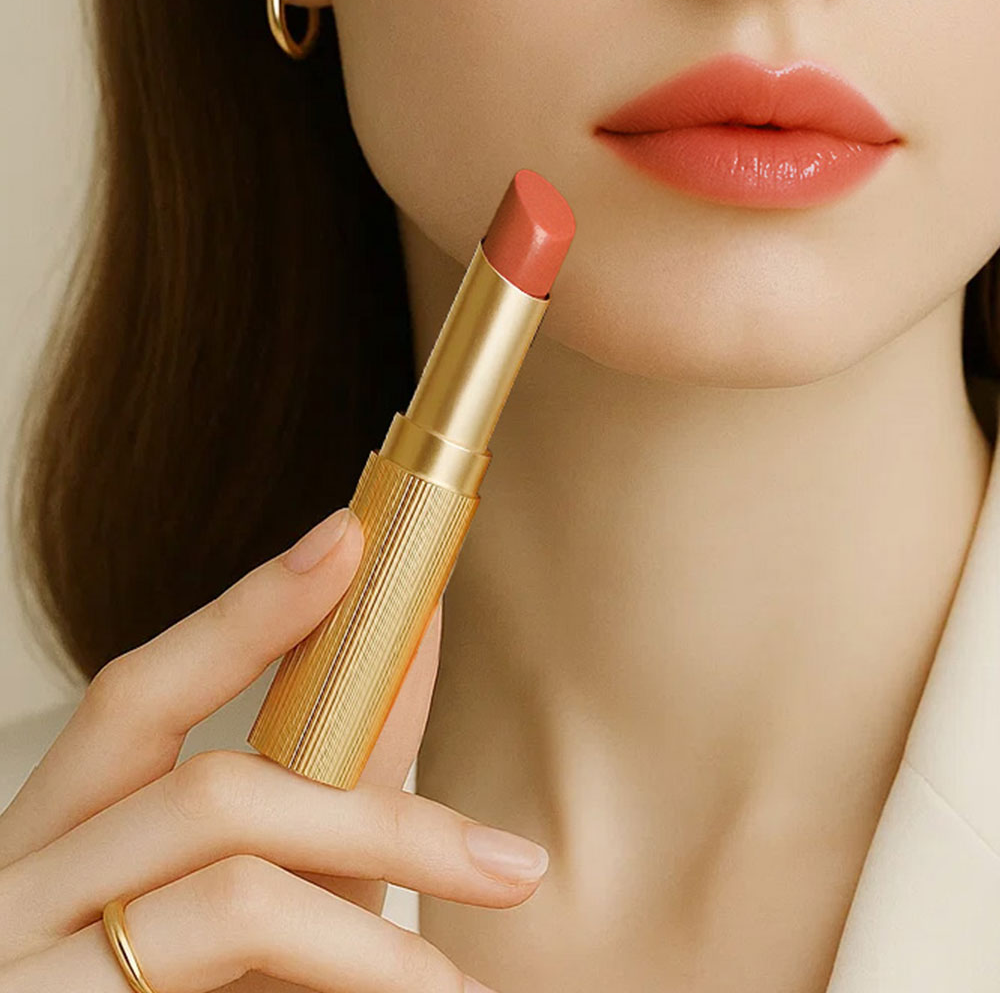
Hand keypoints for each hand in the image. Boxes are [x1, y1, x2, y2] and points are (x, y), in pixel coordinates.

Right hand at [0, 507, 548, 991]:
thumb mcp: (251, 903)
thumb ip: (323, 794)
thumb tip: (416, 655)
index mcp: (57, 840)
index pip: (139, 692)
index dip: (247, 611)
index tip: (350, 541)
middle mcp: (15, 892)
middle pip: (217, 796)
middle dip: (381, 812)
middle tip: (510, 862)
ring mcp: (23, 972)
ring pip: (234, 896)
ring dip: (376, 941)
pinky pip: (231, 979)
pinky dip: (344, 983)